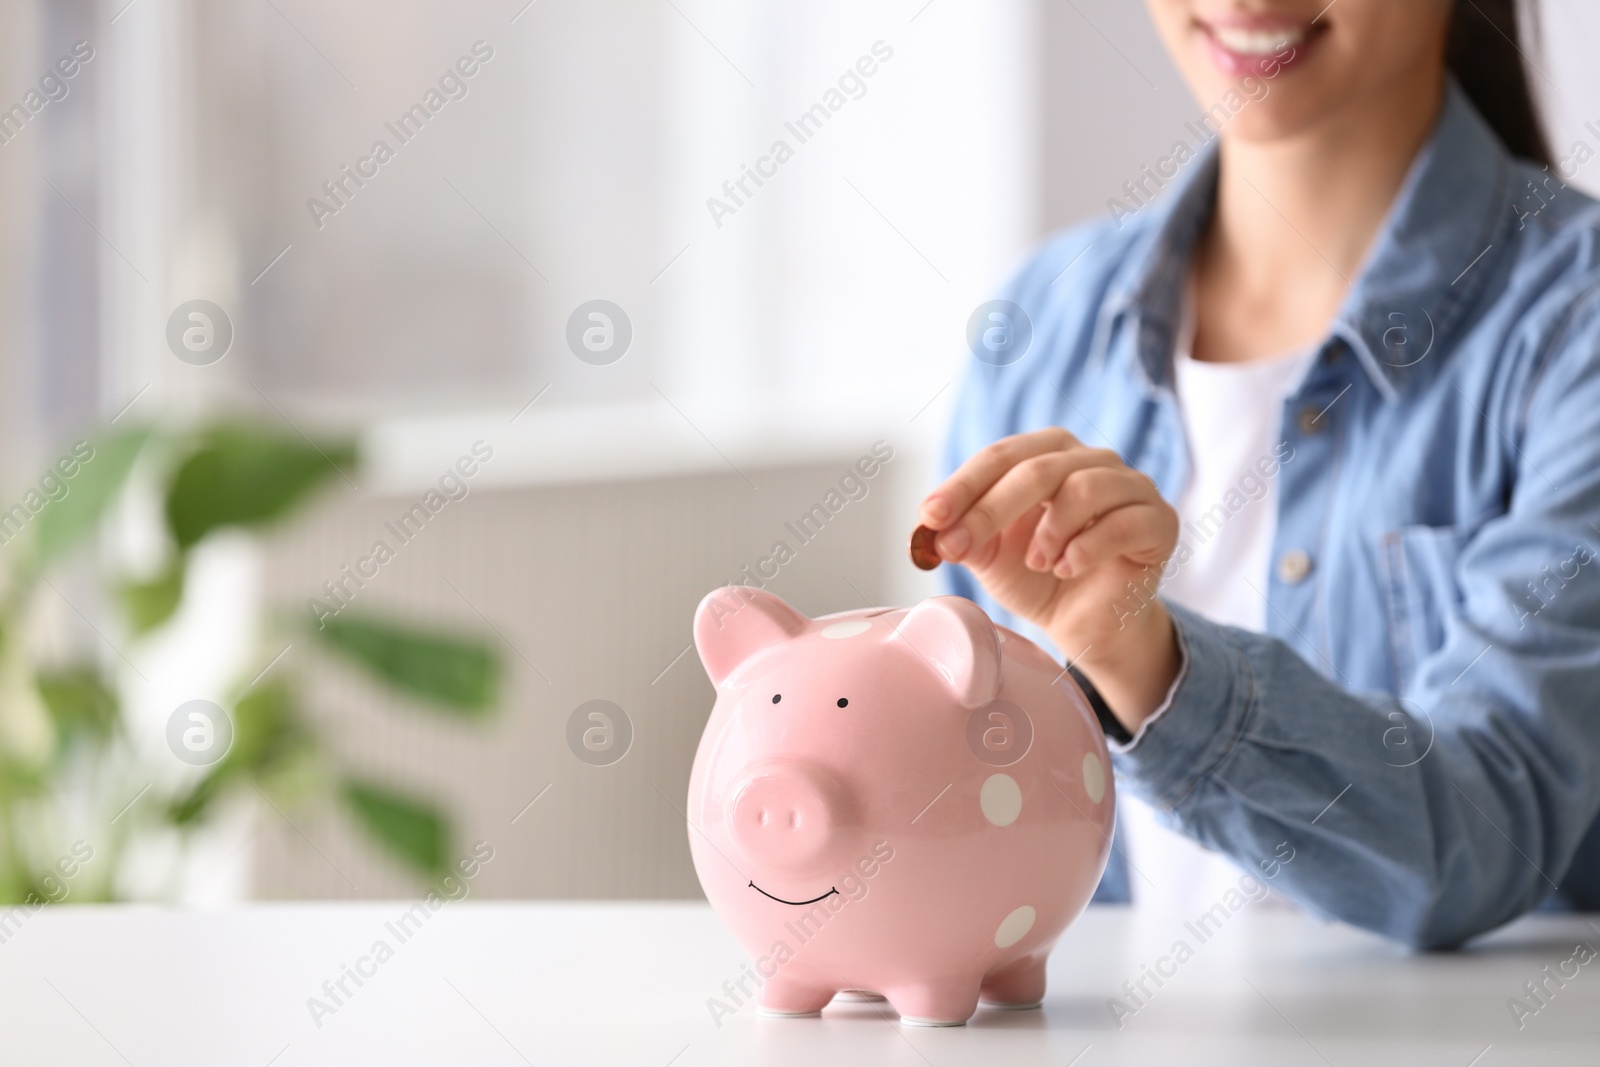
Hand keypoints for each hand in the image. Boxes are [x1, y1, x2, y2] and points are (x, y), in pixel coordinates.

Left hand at [918, 428, 1181, 731]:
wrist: (1089, 622)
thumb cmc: (1039, 577)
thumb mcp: (990, 556)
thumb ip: (964, 535)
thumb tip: (930, 527)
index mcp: (1049, 454)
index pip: (1001, 456)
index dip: (962, 485)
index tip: (930, 516)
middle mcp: (1093, 460)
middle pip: (1037, 469)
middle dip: (990, 509)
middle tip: (959, 545)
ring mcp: (1132, 487)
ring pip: (1084, 488)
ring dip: (1049, 532)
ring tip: (1038, 563)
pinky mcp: (1159, 521)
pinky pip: (1122, 523)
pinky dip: (1085, 548)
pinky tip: (1067, 570)